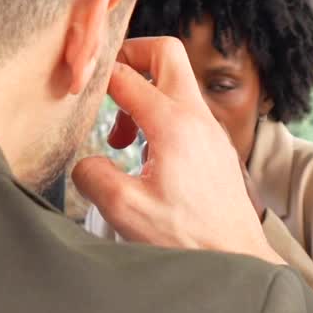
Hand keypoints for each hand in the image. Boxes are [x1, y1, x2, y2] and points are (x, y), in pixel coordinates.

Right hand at [72, 37, 283, 262]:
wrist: (237, 259)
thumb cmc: (188, 239)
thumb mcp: (125, 210)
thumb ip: (93, 176)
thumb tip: (85, 162)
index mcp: (173, 125)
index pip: (126, 75)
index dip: (95, 77)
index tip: (75, 92)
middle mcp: (197, 117)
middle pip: (165, 53)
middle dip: (130, 58)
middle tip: (106, 86)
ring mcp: (211, 130)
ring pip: (176, 82)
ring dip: (144, 94)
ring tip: (122, 139)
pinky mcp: (216, 147)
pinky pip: (186, 111)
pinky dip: (160, 117)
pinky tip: (145, 158)